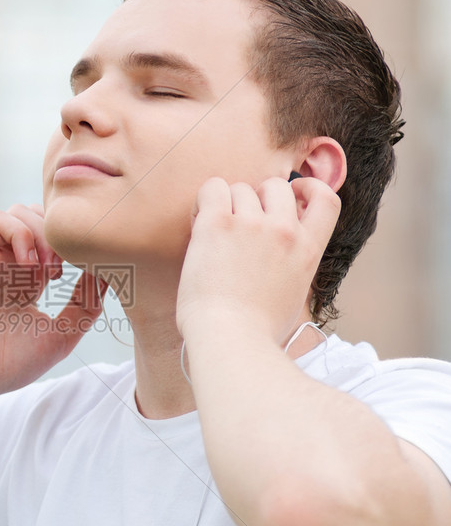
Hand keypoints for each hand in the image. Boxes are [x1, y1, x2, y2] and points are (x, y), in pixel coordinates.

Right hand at [0, 204, 102, 399]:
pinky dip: (21, 234)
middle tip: (67, 270)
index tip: (86, 271)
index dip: (74, 244)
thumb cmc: (8, 363)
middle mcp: (11, 264)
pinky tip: (29, 267)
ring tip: (49, 271)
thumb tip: (107, 274)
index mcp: (30, 279)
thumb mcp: (62, 334)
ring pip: (21, 211)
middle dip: (61, 234)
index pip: (55, 238)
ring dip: (43, 233)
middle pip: (40, 216)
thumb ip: (86, 305)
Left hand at [176, 176, 339, 344]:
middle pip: (275, 186)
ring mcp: (253, 225)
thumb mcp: (292, 298)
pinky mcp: (219, 223)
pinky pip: (212, 188)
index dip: (308, 189)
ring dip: (226, 205)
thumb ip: (292, 270)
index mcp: (308, 250)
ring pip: (241, 188)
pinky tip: (198, 224)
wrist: (230, 339)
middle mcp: (284, 231)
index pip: (326, 199)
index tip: (291, 196)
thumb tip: (280, 265)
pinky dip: (203, 200)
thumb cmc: (255, 332)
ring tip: (213, 234)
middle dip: (256, 198)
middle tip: (238, 225)